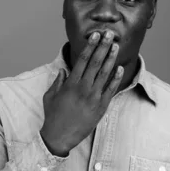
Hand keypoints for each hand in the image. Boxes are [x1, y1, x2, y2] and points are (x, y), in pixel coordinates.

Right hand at [40, 31, 123, 156]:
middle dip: (103, 46)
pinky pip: (110, 89)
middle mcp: (83, 88)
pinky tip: (119, 68)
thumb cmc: (53, 116)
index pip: (82, 60)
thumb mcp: (50, 96)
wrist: (60, 136)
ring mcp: (94, 97)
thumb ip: (58, 82)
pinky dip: (115, 78)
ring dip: (111, 58)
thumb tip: (64, 71)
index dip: (90, 46)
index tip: (95, 36)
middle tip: (110, 34)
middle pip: (96, 62)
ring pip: (105, 73)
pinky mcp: (101, 107)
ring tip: (116, 46)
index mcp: (70, 84)